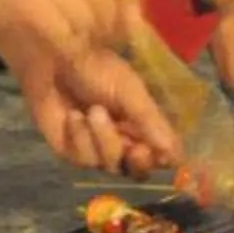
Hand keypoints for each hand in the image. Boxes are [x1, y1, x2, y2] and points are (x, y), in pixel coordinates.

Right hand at [0, 0, 137, 59]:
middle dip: (110, 27)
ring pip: (89, 21)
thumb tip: (132, 16)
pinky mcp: (29, 4)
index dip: (131, 0)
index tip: (130, 25)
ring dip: (87, 41)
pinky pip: (66, 36)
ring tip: (73, 46)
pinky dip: (68, 50)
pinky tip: (60, 54)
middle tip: (99, 44)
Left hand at [0, 30, 180, 174]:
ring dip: (103, 139)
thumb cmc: (97, 69)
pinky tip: (73, 116)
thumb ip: (151, 122)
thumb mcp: (130, 90)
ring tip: (93, 111)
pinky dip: (80, 136)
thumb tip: (178, 156)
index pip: (160, 154)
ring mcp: (96, 149)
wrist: (54, 63)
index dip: (162, 160)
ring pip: (110, 164)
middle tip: (136, 150)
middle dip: (137, 161)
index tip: (161, 155)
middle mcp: (123, 141)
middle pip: (137, 170)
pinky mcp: (71, 151)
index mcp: (142, 125)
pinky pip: (83, 158)